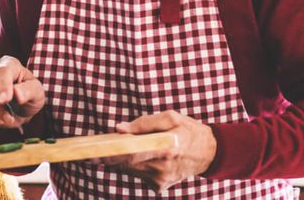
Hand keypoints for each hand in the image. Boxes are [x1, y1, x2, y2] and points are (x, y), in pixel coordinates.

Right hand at [0, 56, 45, 128]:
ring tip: (9, 118)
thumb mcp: (37, 92)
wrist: (22, 105)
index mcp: (9, 64)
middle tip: (9, 119)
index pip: (3, 72)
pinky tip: (1, 119)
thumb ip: (28, 90)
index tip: (5, 101)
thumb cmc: (30, 94)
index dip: (3, 86)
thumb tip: (16, 94)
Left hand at [98, 111, 216, 192]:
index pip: (131, 154)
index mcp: (166, 148)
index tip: (93, 152)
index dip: (110, 154)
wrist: (210, 153)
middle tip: (96, 148)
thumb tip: (118, 128)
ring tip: (126, 147)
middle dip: (111, 156)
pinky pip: (139, 175)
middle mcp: (162, 167)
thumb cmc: (188, 130)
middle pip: (126, 164)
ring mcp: (161, 179)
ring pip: (130, 170)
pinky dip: (136, 166)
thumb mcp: (171, 117)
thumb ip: (144, 123)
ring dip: (124, 159)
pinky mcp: (160, 186)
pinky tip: (144, 157)